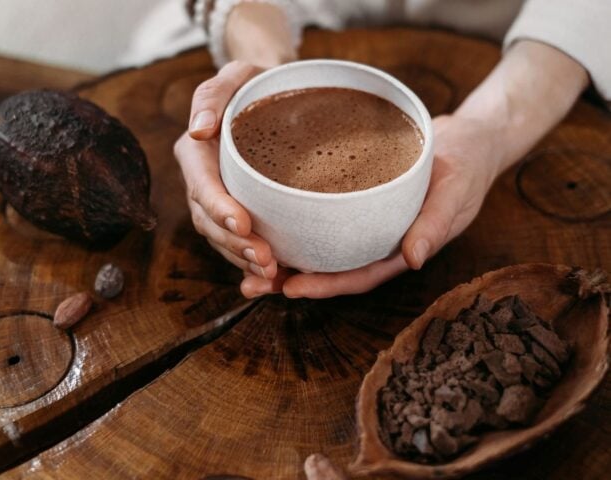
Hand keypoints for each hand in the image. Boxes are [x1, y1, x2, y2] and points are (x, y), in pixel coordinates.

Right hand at [174, 61, 279, 281]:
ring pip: (222, 240)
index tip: (243, 224)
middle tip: (266, 260)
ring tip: (272, 275)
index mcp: (196, 153)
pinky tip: (274, 279)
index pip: (201, 184)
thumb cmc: (255, 84)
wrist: (272, 98)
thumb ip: (212, 95)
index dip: (218, 207)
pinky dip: (251, 264)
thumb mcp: (235, 76)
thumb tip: (199, 130)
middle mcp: (201, 182)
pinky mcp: (236, 214)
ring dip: (243, 261)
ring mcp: (217, 202)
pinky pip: (237, 244)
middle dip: (234, 245)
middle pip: (209, 221)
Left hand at [241, 114, 501, 298]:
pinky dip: (294, 220)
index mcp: (400, 248)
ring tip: (243, 257)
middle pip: (330, 267)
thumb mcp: (456, 191)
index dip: (325, 285)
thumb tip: (414, 259)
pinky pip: (322, 215)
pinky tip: (264, 218)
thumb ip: (436, 224)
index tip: (289, 288)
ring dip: (284, 254)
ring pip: (320, 245)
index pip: (358, 275)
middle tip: (250, 284)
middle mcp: (376, 240)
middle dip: (291, 279)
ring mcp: (364, 221)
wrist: (467, 140)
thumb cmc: (466, 166)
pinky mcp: (354, 199)